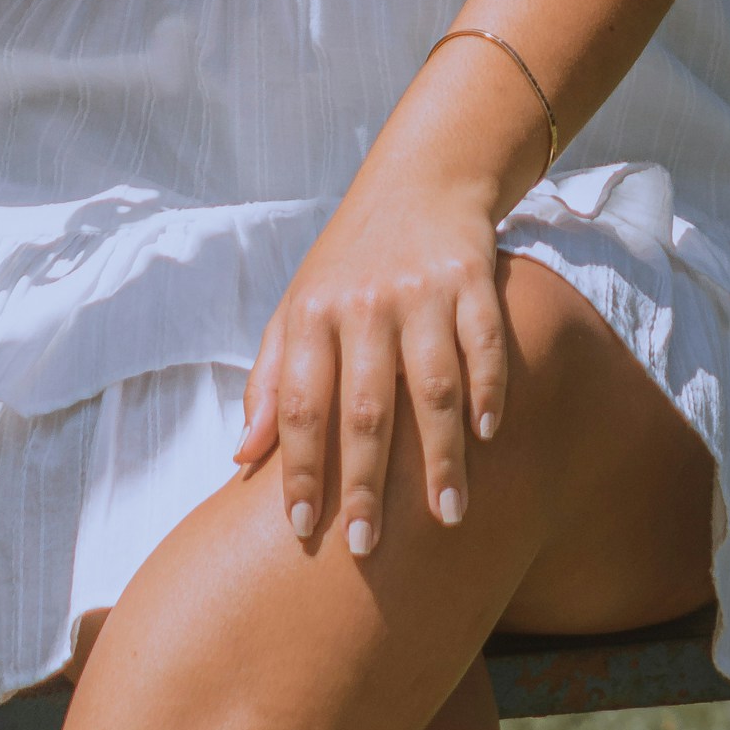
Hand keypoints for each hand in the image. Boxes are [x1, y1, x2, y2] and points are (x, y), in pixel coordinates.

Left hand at [233, 169, 507, 556]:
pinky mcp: (471, 276)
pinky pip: (482, 341)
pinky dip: (488, 389)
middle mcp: (362, 303)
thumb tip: (241, 459)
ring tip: (448, 515)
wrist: (421, 180)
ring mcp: (419, 290)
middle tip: (369, 549)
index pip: (297, 405)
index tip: (301, 531)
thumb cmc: (348, 263)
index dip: (298, 469)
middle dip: (366, 484)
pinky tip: (489, 435)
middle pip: (364, 408)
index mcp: (311, 315)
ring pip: (431, 385)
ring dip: (440, 455)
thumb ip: (270, 381)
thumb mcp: (297, 309)